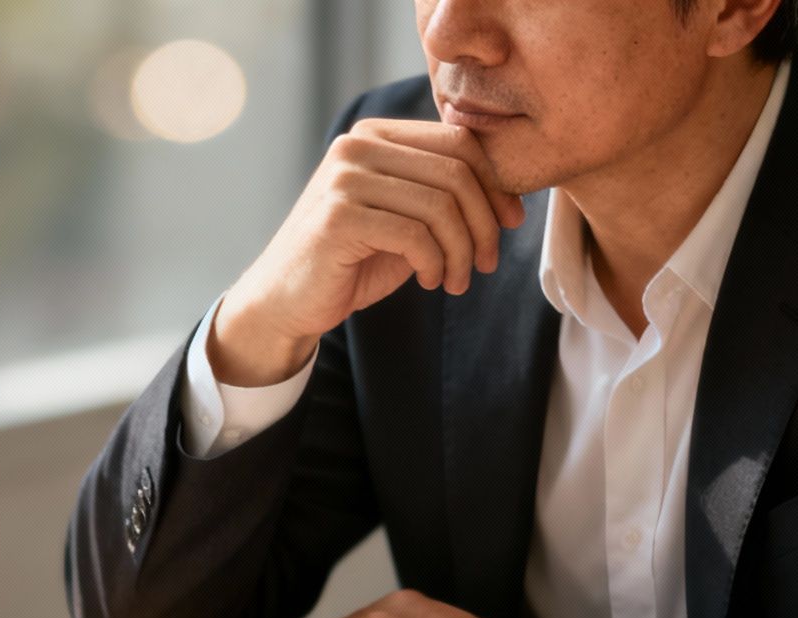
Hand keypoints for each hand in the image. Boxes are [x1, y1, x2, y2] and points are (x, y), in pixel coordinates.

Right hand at [208, 120, 526, 386]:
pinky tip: (430, 281)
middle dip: (484, 224)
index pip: (459, 141)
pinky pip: (415, 235)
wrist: (287, 301)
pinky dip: (434, 264)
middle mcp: (357, 146)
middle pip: (456, 172)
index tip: (510, 224)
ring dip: (461, 252)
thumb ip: (440, 195)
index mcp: (376, 135)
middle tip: (486, 264)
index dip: (495, 183)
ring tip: (457, 281)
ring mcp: (344, 179)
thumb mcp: (405, 219)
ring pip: (440, 206)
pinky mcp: (338, 217)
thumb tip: (509, 193)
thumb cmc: (352, 262)